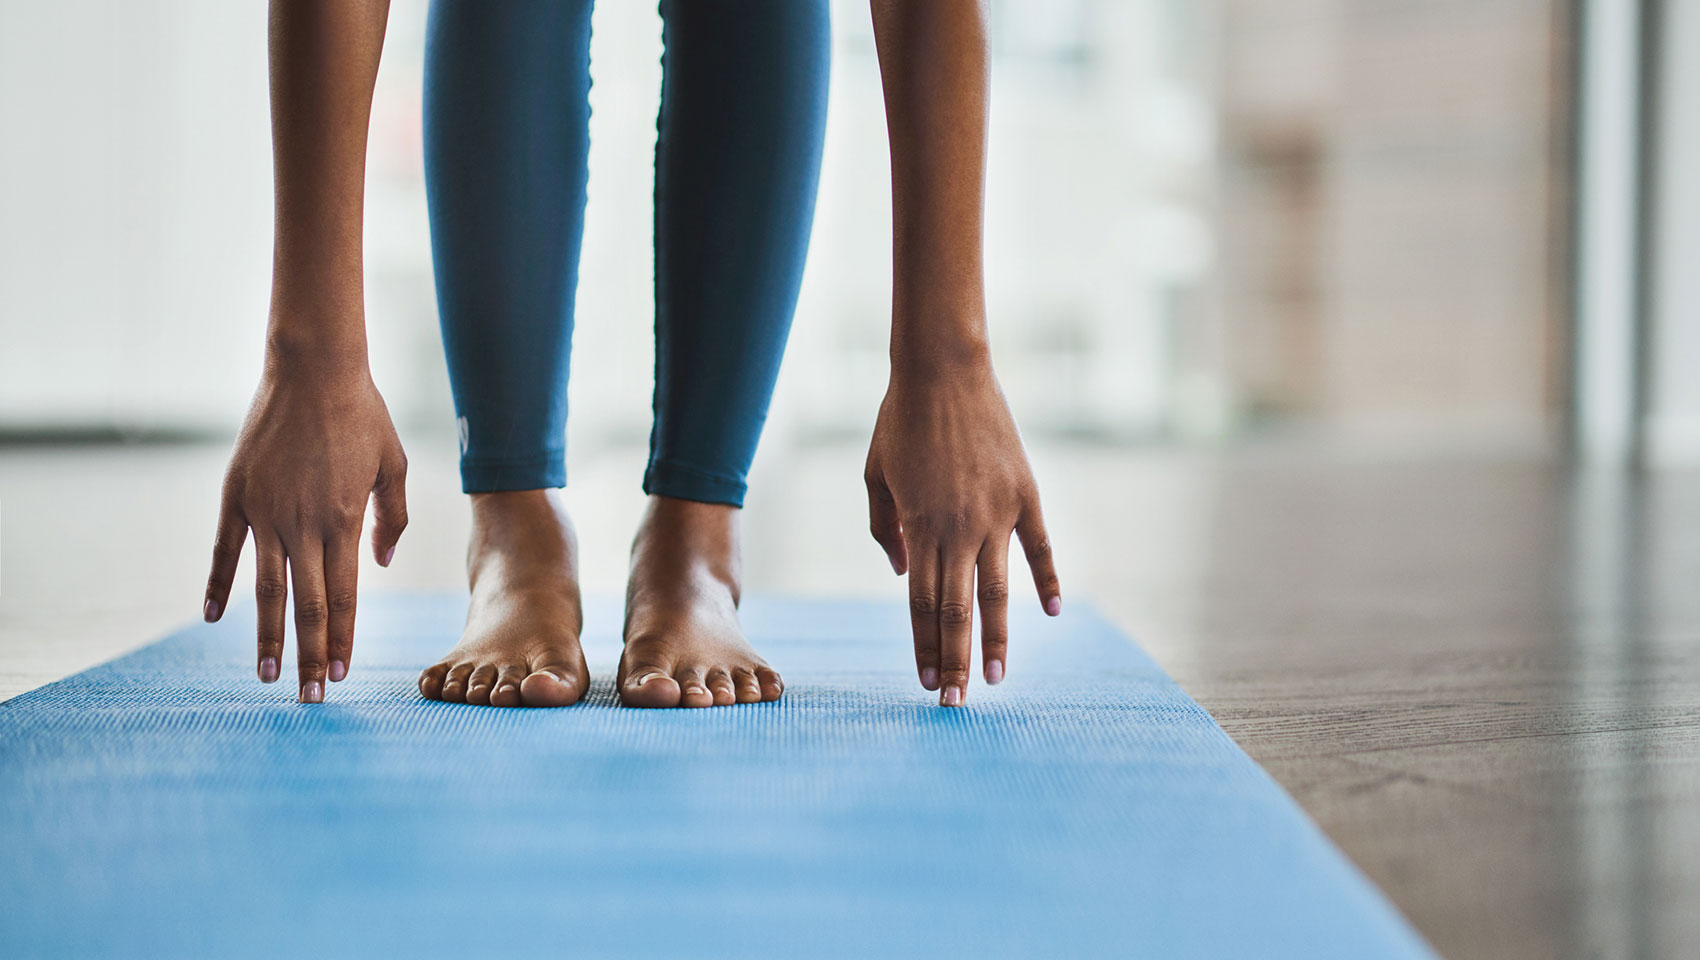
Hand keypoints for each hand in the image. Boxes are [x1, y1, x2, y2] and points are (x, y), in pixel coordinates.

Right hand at [202, 356, 407, 701]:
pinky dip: (219, 586)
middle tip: (311, 698)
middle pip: (307, 606)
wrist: (313, 368)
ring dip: (267, 637)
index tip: (344, 674)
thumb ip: (393, 517)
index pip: (347, 597)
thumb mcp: (394, 464)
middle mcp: (303, 523)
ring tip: (268, 676)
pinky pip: (225, 551)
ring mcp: (265, 511)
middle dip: (312, 656)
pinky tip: (214, 619)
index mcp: (345, 520)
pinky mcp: (235, 495)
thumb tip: (378, 561)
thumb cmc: (362, 414)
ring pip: (265, 589)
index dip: (345, 639)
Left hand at [864, 355, 1060, 705]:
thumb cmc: (901, 421)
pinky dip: (1048, 582)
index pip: (921, 605)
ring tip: (994, 678)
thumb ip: (885, 529)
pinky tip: (1051, 614)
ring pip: (998, 592)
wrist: (944, 369)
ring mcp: (998, 514)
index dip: (923, 647)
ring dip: (995, 639)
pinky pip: (1040, 548)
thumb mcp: (875, 476)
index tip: (924, 682)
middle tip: (955, 701)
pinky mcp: (1027, 494)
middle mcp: (960, 528)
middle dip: (953, 661)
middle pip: (956, 611)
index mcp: (920, 528)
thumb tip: (902, 574)